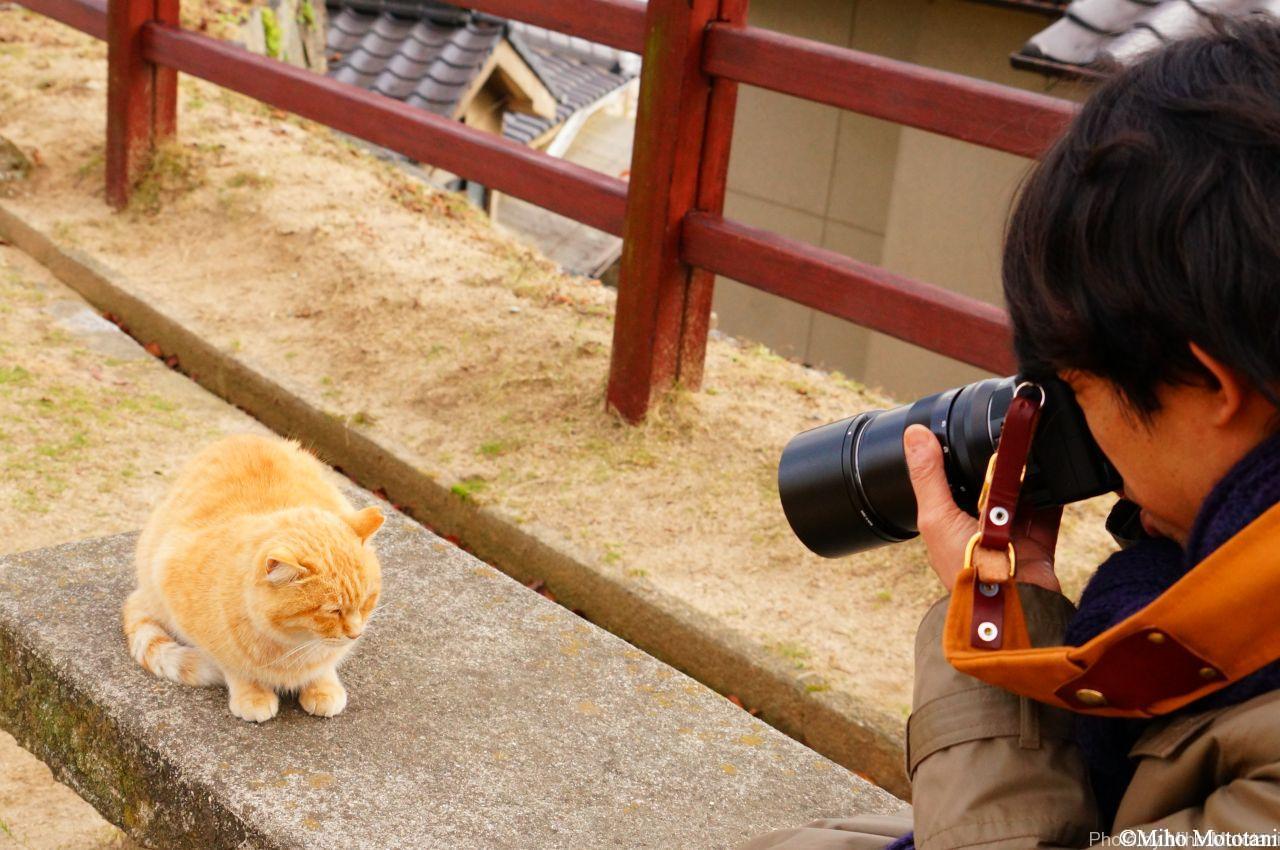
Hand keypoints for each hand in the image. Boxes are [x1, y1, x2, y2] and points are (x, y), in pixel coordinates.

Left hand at [903, 425, 1062, 593]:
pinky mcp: (1039, 541)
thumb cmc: (965, 569)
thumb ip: (928, 476)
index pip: (955, 480)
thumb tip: (914, 434)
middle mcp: (980, 527)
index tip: (970, 426)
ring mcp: (1011, 535)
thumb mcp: (936, 517)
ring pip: (1022, 494)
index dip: (961, 456)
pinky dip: (1054, 493)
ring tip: (1032, 442)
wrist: (1011, 605)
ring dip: (1027, 473)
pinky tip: (1056, 467)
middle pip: (992, 486)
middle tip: (1010, 430)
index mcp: (951, 521)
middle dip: (1001, 463)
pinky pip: (1050, 511)